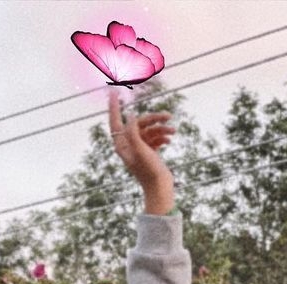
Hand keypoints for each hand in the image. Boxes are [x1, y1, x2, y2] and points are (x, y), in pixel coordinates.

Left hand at [107, 87, 175, 214]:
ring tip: (173, 130)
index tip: (113, 91)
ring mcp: (139, 148)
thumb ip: (133, 132)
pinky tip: (169, 139)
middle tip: (168, 116)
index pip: (115, 122)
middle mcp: (129, 146)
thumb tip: (129, 115)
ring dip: (161, 128)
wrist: (160, 188)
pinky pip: (154, 137)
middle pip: (139, 123)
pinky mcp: (149, 151)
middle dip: (153, 119)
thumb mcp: (140, 150)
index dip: (113, 107)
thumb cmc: (149, 171)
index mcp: (122, 145)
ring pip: (149, 129)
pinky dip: (162, 136)